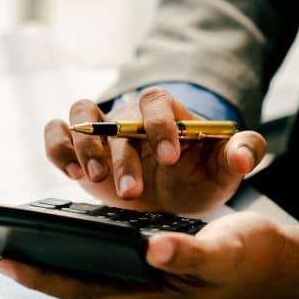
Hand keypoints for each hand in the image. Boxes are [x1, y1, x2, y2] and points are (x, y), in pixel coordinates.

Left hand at [0, 212, 298, 298]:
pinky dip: (85, 255)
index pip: (86, 290)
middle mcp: (147, 296)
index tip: (9, 264)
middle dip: (39, 273)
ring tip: (23, 249)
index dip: (45, 278)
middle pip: (80, 286)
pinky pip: (111, 266)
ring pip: (92, 277)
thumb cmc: (258, 260)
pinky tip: (70, 242)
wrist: (288, 264)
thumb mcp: (226, 252)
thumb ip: (189, 254)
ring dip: (58, 265)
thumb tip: (151, 251)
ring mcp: (152, 286)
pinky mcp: (158, 271)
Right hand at [44, 87, 266, 213]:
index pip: (158, 101)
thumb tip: (242, 154)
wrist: (170, 197)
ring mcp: (101, 131)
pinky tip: (71, 173)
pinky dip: (57, 147)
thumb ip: (243, 153)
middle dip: (124, 157)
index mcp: (166, 115)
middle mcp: (129, 117)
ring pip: (80, 115)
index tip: (170, 157)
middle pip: (117, 117)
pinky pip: (55, 133)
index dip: (160, 124)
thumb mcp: (224, 170)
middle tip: (133, 192)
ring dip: (85, 146)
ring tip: (96, 179)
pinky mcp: (76, 148)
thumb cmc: (196, 177)